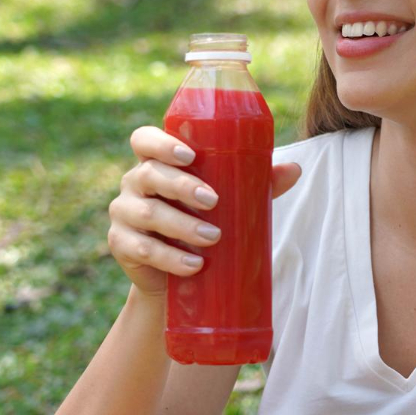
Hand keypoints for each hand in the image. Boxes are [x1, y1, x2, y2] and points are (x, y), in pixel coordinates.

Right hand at [108, 126, 301, 298]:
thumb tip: (295, 168)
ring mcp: (123, 213)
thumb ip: (257, 182)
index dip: (161, 143)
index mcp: (155, 162)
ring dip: (181, 226)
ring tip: (213, 238)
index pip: (144, 139)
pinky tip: (194, 265)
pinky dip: (170, 258)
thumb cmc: (202, 223)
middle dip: (181, 186)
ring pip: (147, 213)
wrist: (177, 275)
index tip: (190, 155)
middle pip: (148, 173)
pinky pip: (142, 249)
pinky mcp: (121, 244)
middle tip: (213, 200)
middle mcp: (134, 182)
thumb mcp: (228, 201)